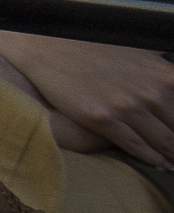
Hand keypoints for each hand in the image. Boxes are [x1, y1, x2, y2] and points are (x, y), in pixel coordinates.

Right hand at [0, 27, 173, 168]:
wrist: (51, 47)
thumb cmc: (95, 49)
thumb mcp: (141, 56)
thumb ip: (163, 75)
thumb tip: (172, 83)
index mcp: (167, 76)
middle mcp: (153, 92)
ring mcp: (128, 107)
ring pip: (165, 143)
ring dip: (172, 156)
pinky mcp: (104, 119)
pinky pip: (136, 147)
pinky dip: (153, 159)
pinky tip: (161, 164)